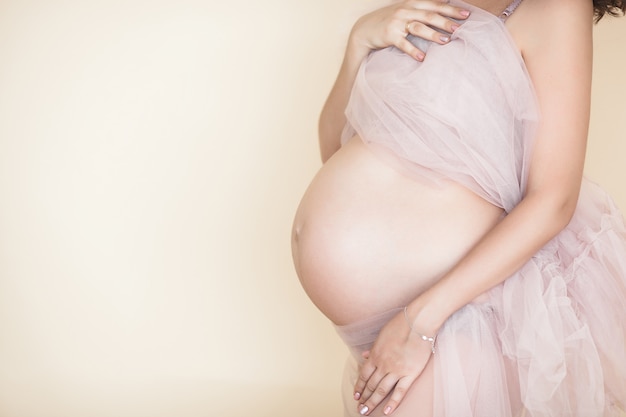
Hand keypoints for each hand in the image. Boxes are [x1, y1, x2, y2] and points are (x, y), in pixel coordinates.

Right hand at [349, 0, 470, 60]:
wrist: (365, 29)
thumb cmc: (389, 21)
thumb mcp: (406, 10)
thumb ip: (423, 9)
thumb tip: (445, 5)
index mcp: (413, 3)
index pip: (435, 5)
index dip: (451, 9)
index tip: (466, 15)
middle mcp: (406, 10)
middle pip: (430, 15)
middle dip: (446, 21)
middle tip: (459, 28)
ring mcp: (397, 22)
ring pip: (418, 27)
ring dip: (433, 34)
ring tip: (446, 41)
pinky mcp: (389, 35)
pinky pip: (403, 43)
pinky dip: (413, 50)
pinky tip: (422, 58)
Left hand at [353, 309, 434, 414]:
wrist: (417, 323)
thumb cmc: (401, 325)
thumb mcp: (382, 335)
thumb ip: (373, 348)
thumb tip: (364, 355)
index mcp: (375, 354)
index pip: (364, 375)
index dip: (359, 387)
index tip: (355, 395)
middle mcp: (383, 364)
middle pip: (371, 385)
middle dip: (364, 398)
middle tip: (359, 408)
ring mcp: (396, 370)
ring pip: (381, 390)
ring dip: (372, 402)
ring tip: (366, 412)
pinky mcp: (410, 374)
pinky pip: (400, 391)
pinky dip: (393, 402)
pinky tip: (387, 411)